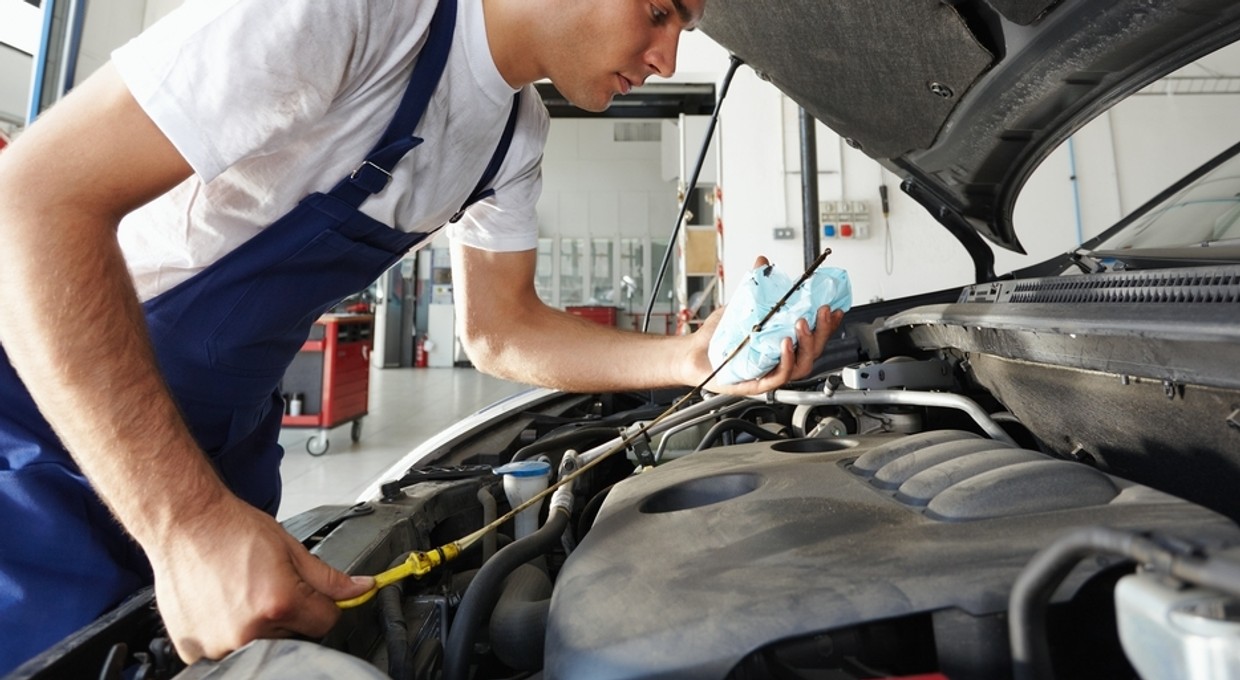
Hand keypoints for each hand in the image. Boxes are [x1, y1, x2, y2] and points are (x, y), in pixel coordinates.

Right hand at [147, 496, 373, 663]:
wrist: (185, 523)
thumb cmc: (231, 530)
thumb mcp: (291, 548)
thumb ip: (329, 578)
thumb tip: (360, 588)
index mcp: (279, 605)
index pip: (326, 622)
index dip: (323, 604)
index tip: (311, 594)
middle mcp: (249, 632)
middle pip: (293, 636)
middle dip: (290, 614)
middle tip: (268, 586)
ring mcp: (218, 645)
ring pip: (261, 646)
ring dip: (259, 627)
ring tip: (242, 594)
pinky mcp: (194, 651)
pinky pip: (226, 652)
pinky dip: (230, 634)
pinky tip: (223, 606)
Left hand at [684, 256, 844, 395]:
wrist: (692, 354)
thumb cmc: (718, 338)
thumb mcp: (740, 306)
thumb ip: (754, 285)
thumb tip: (763, 262)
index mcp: (782, 343)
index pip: (813, 336)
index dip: (828, 324)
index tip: (835, 306)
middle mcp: (780, 360)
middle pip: (814, 351)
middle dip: (823, 331)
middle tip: (822, 311)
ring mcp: (770, 372)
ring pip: (802, 366)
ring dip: (807, 345)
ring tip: (803, 324)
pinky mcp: (756, 384)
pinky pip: (778, 377)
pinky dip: (786, 361)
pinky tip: (786, 345)